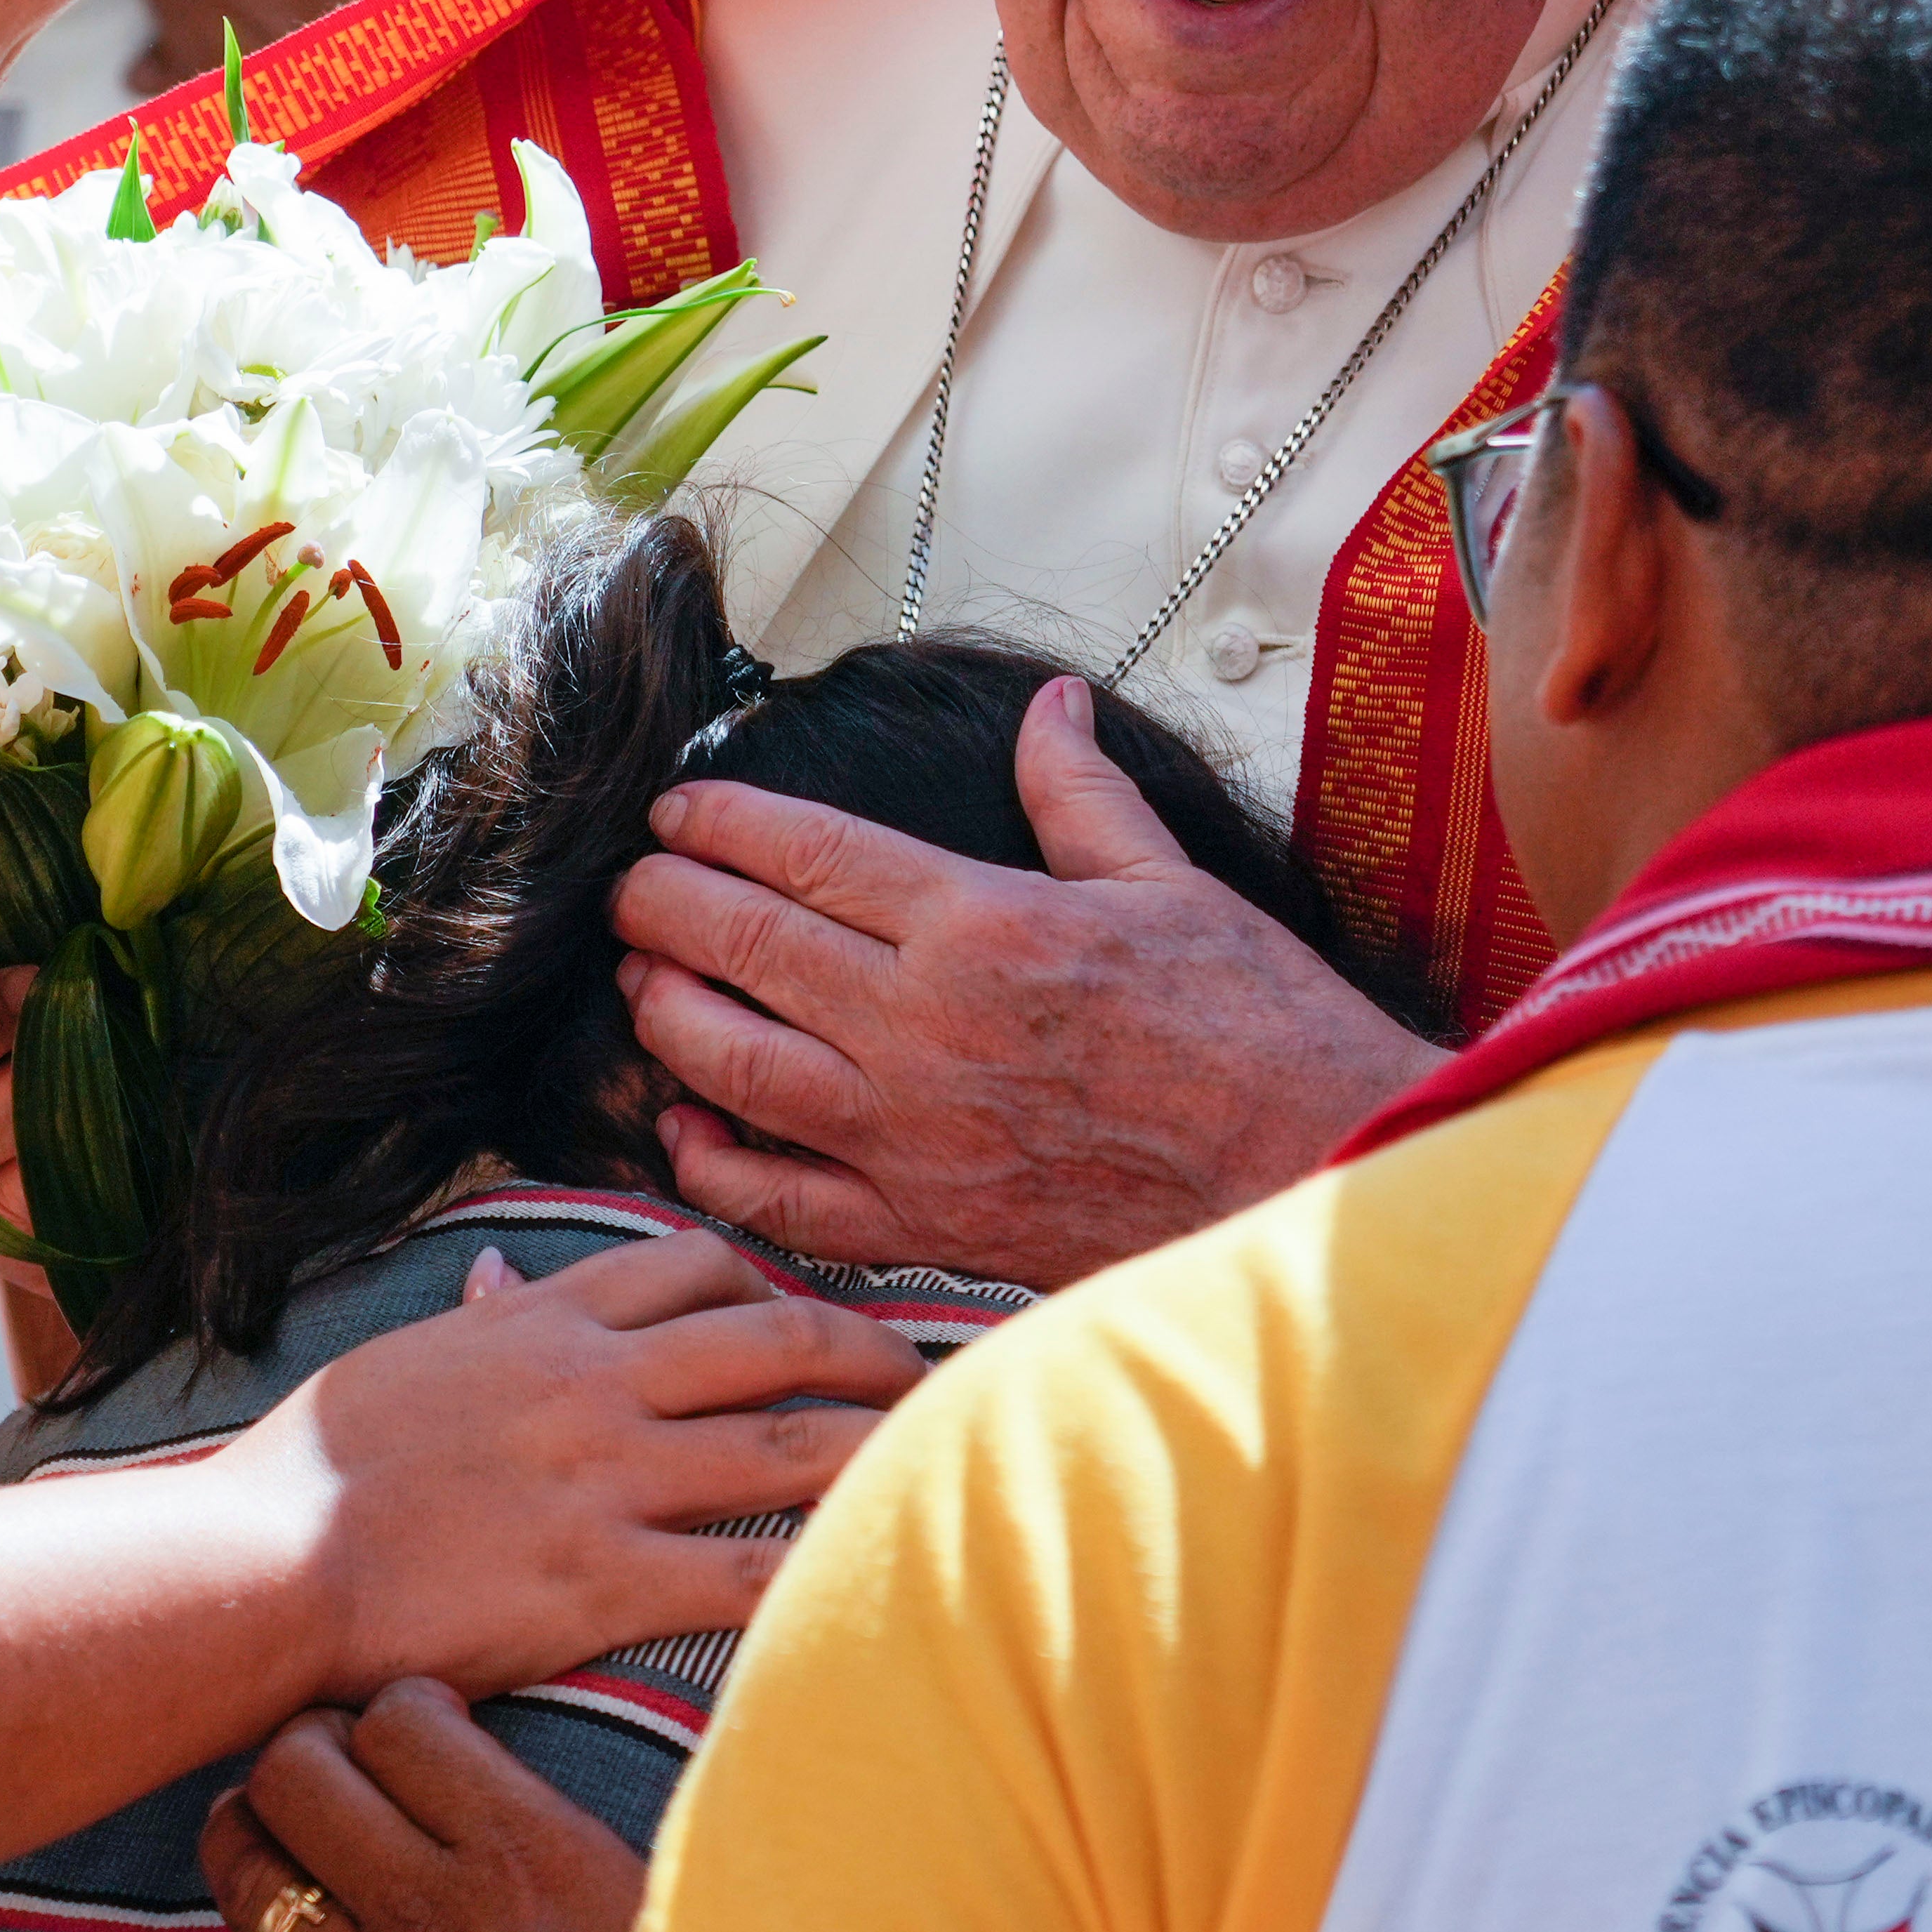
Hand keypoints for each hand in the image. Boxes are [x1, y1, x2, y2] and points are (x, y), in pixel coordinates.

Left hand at [159, 1682, 653, 1931]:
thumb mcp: (653, 1887)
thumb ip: (566, 1805)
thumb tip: (512, 1742)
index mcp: (519, 1848)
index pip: (400, 1722)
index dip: (399, 1708)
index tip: (410, 1724)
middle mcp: (428, 1912)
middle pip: (298, 1776)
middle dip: (302, 1748)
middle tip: (321, 1759)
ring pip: (249, 1877)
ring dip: (240, 1836)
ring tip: (253, 1827)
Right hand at [221, 1229, 920, 1703]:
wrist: (268, 1560)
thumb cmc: (313, 1465)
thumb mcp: (401, 1358)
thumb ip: (478, 1318)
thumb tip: (505, 1274)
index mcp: (544, 1322)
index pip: (692, 1264)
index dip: (768, 1278)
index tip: (804, 1309)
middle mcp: (595, 1384)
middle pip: (773, 1338)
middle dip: (866, 1347)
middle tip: (928, 1368)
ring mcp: (608, 1482)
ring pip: (786, 1447)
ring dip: (876, 1446)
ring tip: (942, 1453)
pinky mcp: (607, 1584)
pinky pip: (747, 1572)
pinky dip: (820, 1571)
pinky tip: (875, 1573)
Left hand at [610, 676, 1441, 1289]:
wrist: (1301, 1171)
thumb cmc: (1250, 1030)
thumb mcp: (1167, 880)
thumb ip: (1081, 791)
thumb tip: (1050, 707)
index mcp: (977, 925)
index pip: (807, 854)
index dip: (722, 824)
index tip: (674, 812)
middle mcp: (921, 1025)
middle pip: (748, 948)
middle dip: (665, 908)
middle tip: (630, 888)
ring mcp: (910, 1133)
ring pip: (737, 1067)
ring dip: (669, 1017)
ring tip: (640, 983)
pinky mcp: (922, 1224)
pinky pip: (781, 1199)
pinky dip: (716, 1167)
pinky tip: (685, 1132)